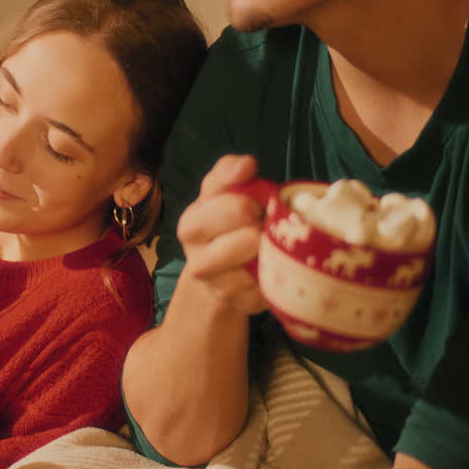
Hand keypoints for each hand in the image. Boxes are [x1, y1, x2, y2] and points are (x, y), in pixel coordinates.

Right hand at [175, 154, 268, 315]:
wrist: (216, 270)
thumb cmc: (224, 221)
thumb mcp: (220, 191)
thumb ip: (228, 171)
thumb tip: (247, 163)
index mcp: (191, 225)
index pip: (236, 207)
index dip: (255, 202)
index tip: (257, 203)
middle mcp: (197, 260)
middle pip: (250, 239)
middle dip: (265, 227)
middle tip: (265, 225)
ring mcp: (219, 287)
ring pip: (261, 265)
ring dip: (272, 251)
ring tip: (270, 244)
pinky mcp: (242, 305)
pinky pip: (269, 288)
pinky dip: (277, 275)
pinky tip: (271, 266)